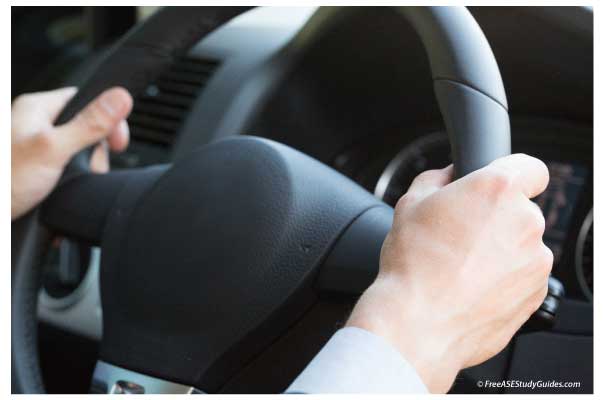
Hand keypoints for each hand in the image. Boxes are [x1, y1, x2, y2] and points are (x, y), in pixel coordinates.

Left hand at [11, 87, 132, 219]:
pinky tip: (62, 194)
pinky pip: (67, 173)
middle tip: (82, 170)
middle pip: (88, 130)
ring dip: (81, 174)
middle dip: (93, 155)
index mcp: (37, 108)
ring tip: (65, 187)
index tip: (117, 142)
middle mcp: (36, 124)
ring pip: (79, 155)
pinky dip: (70, 185)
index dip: (108, 119)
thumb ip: (89, 124)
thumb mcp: (53, 150)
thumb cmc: (3, 182)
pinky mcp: (38, 170)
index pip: (88, 100)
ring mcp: (37, 148)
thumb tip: (119, 97)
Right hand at [347, 154, 551, 392]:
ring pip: (522, 245)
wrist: (418, 322)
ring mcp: (535, 260)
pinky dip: (504, 279)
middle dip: (496, 218)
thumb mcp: (410, 203)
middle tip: (461, 233)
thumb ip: (437, 179)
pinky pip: (523, 276)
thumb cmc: (413, 264)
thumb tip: (448, 177)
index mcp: (498, 190)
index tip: (499, 187)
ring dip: (500, 249)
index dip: (512, 174)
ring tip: (462, 266)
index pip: (530, 167)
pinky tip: (471, 286)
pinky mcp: (536, 293)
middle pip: (521, 210)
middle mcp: (525, 221)